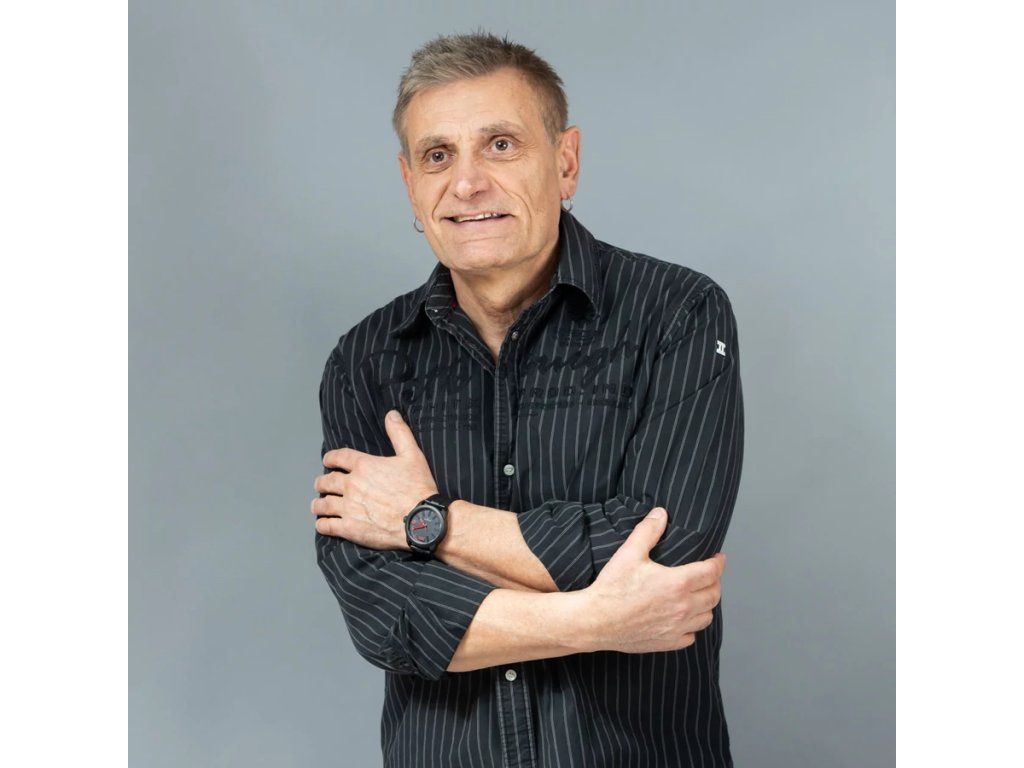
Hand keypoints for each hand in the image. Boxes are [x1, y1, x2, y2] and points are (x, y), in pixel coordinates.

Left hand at [312, 410, 438, 549]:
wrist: (421, 521)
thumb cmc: (418, 488)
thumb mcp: (413, 455)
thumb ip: (399, 433)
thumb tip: (391, 414)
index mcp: (364, 466)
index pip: (339, 457)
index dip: (330, 458)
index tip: (327, 460)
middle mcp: (352, 485)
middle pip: (327, 481)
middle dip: (322, 482)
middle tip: (320, 484)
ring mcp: (349, 507)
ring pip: (324, 504)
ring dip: (318, 504)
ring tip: (317, 506)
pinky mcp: (350, 528)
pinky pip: (328, 525)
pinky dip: (322, 524)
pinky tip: (322, 524)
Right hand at [580, 508, 724, 653]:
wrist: (596, 620)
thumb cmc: (612, 588)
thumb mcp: (629, 552)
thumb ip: (648, 530)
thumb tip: (661, 513)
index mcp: (677, 583)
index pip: (711, 572)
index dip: (718, 563)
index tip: (718, 558)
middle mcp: (682, 607)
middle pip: (714, 595)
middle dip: (715, 582)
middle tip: (709, 575)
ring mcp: (677, 628)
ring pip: (706, 617)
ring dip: (706, 605)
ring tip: (699, 596)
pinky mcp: (667, 642)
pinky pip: (691, 636)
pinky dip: (691, 627)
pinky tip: (682, 619)